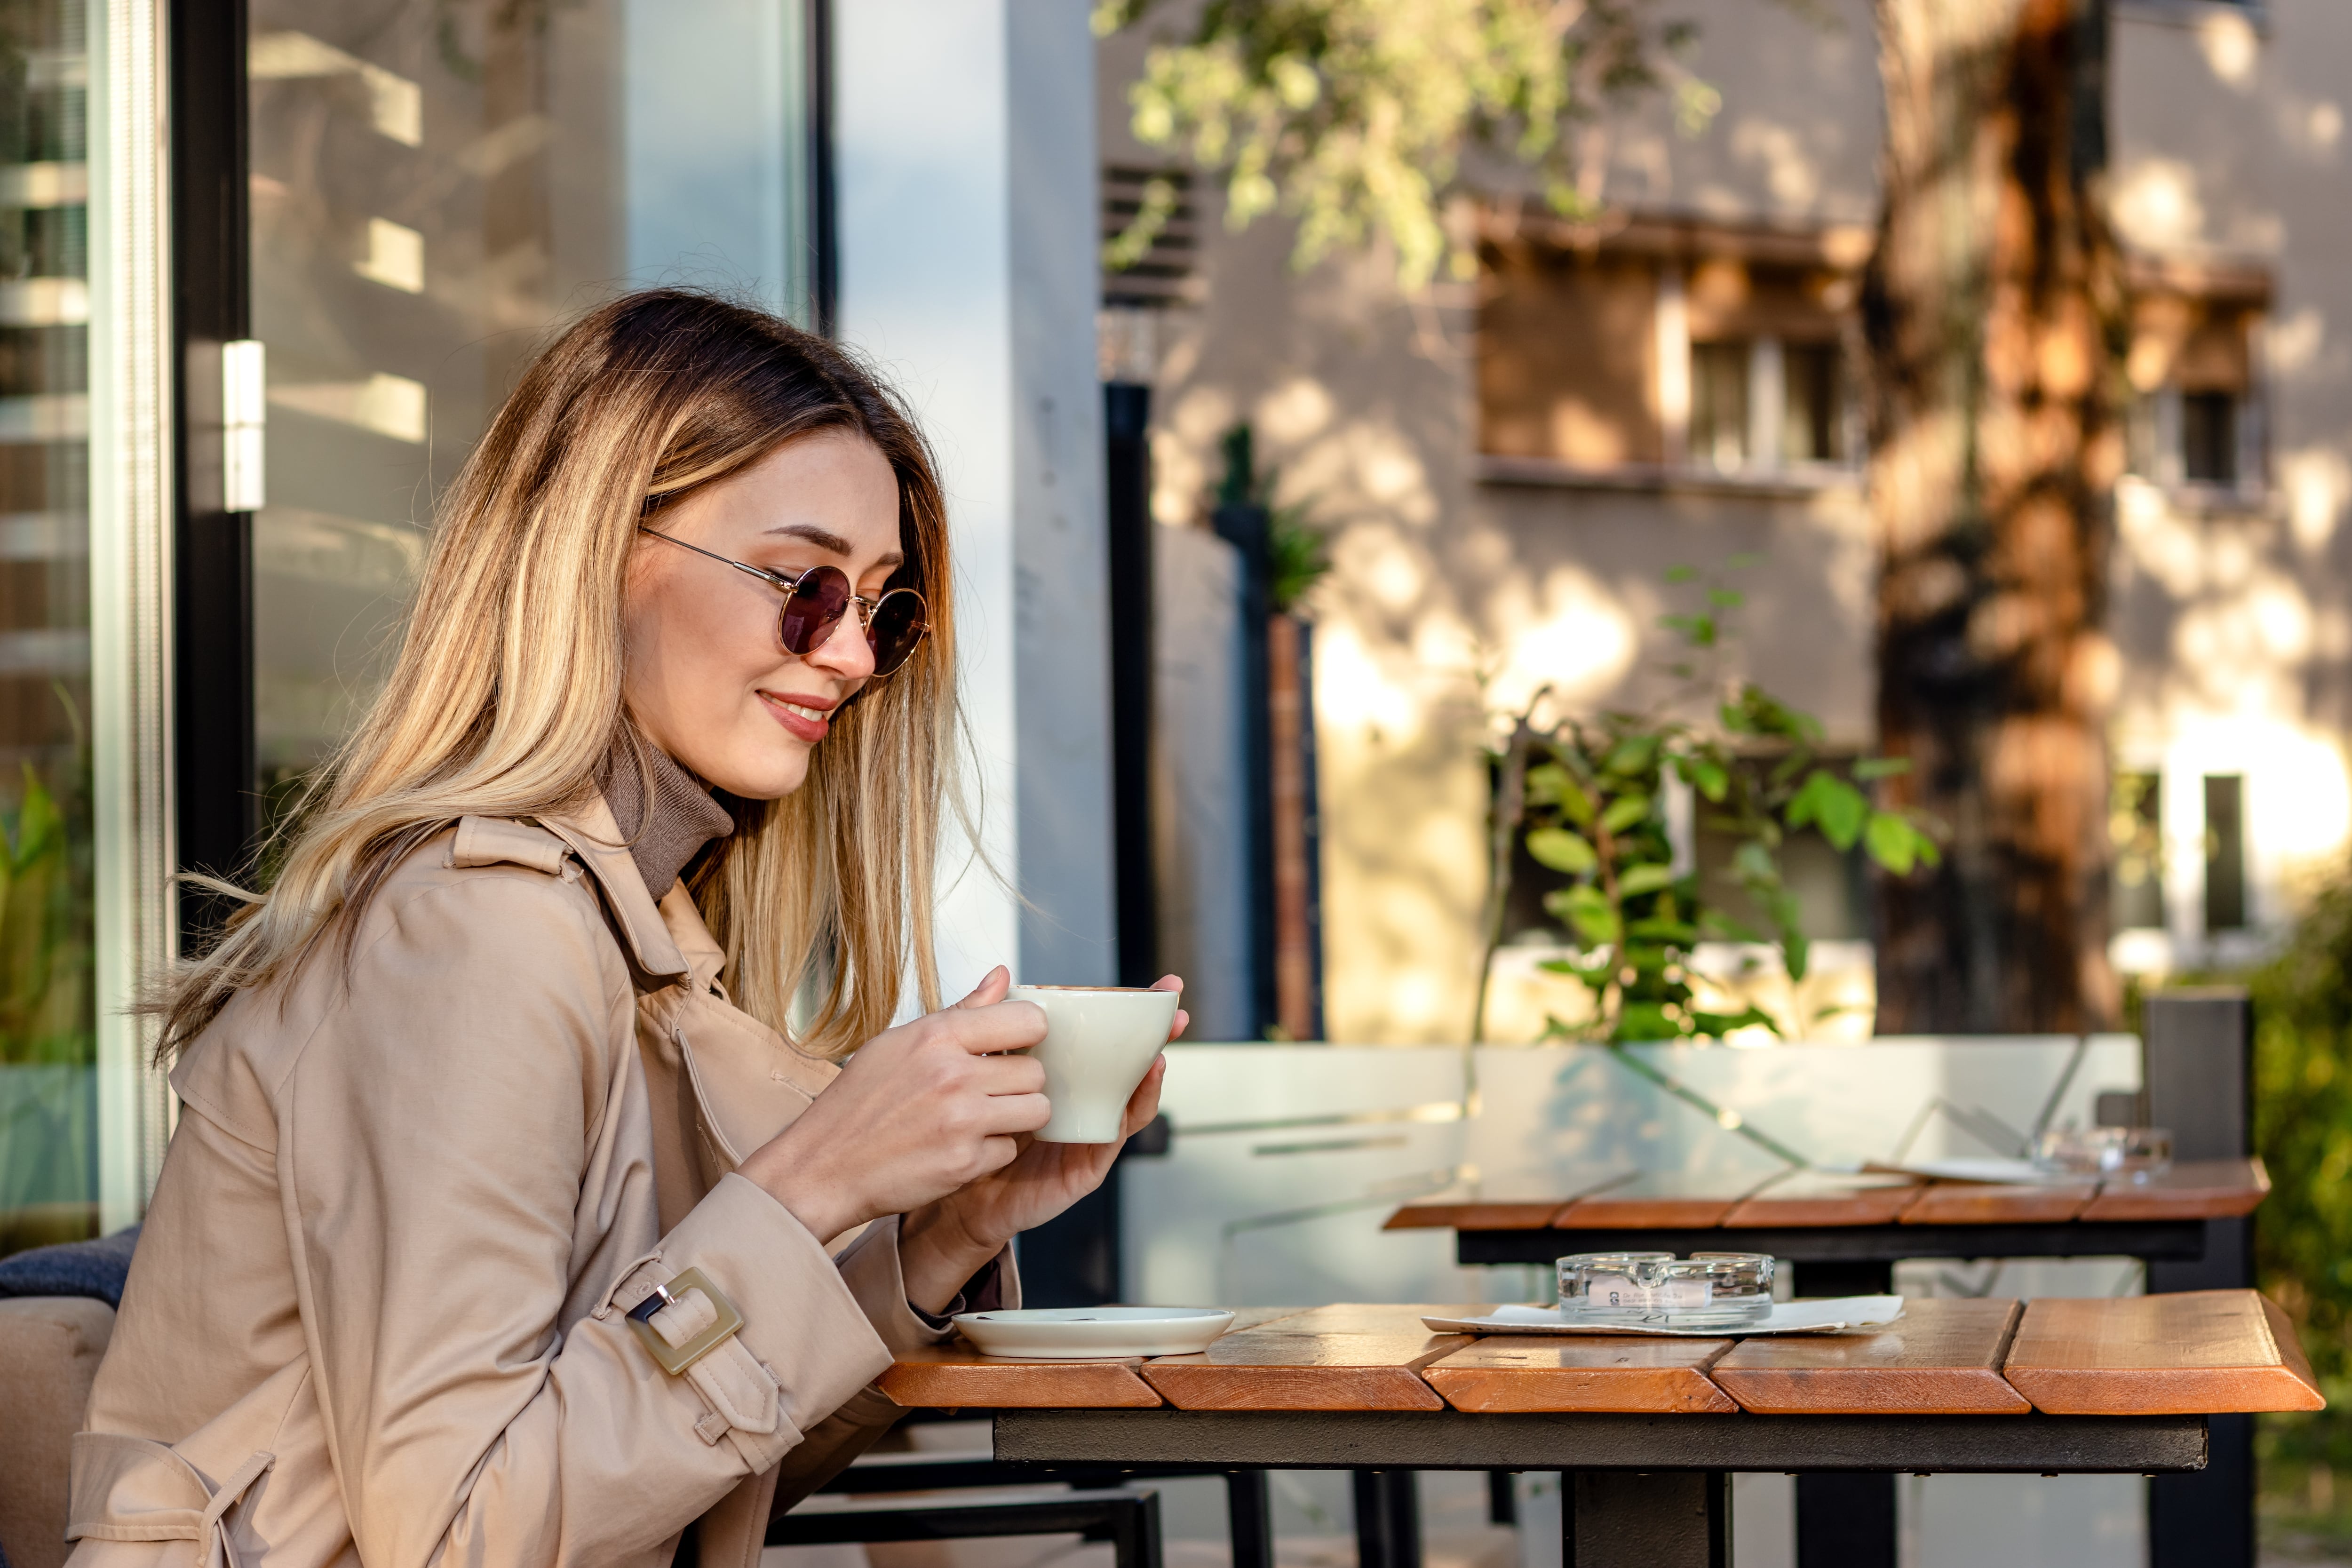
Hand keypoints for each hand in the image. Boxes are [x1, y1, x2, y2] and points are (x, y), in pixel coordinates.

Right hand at [737, 970, 1050, 1244]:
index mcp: (936, 1036)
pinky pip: (1010, 1150)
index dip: (1029, 1034)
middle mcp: (953, 1075)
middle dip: (1019, 1082)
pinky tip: (960, 1146)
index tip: (1016, 1046)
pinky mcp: (965, 1163)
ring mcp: (961, 1121)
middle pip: (1035, 1071)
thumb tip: (1002, 975)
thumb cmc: (857, 1103)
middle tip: (989, 1091)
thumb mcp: (900, 1043)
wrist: (822, 1167)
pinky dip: (992, 1152)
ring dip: (1016, 1117)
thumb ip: (962, 1011)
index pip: (1028, 1019)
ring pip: (1037, 1111)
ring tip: (983, 1118)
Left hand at [900, 973, 1187, 1312]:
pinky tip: (1134, 1097)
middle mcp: (1085, 1101)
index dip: (1134, 1012)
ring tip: (1158, 1054)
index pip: (1107, 1037)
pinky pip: (1113, 1138)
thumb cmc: (976, 1129)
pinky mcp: (1085, 1166)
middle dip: (1157, 1036)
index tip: (1162, 987)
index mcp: (1066, 1074)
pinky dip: (1128, 1115)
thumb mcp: (981, 1069)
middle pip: (1129, 1064)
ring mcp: (1090, 1133)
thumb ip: (992, 1024)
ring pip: (1129, 1100)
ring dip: (1148, 1077)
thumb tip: (1001, 972)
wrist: (959, 1195)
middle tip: (1176, 1011)